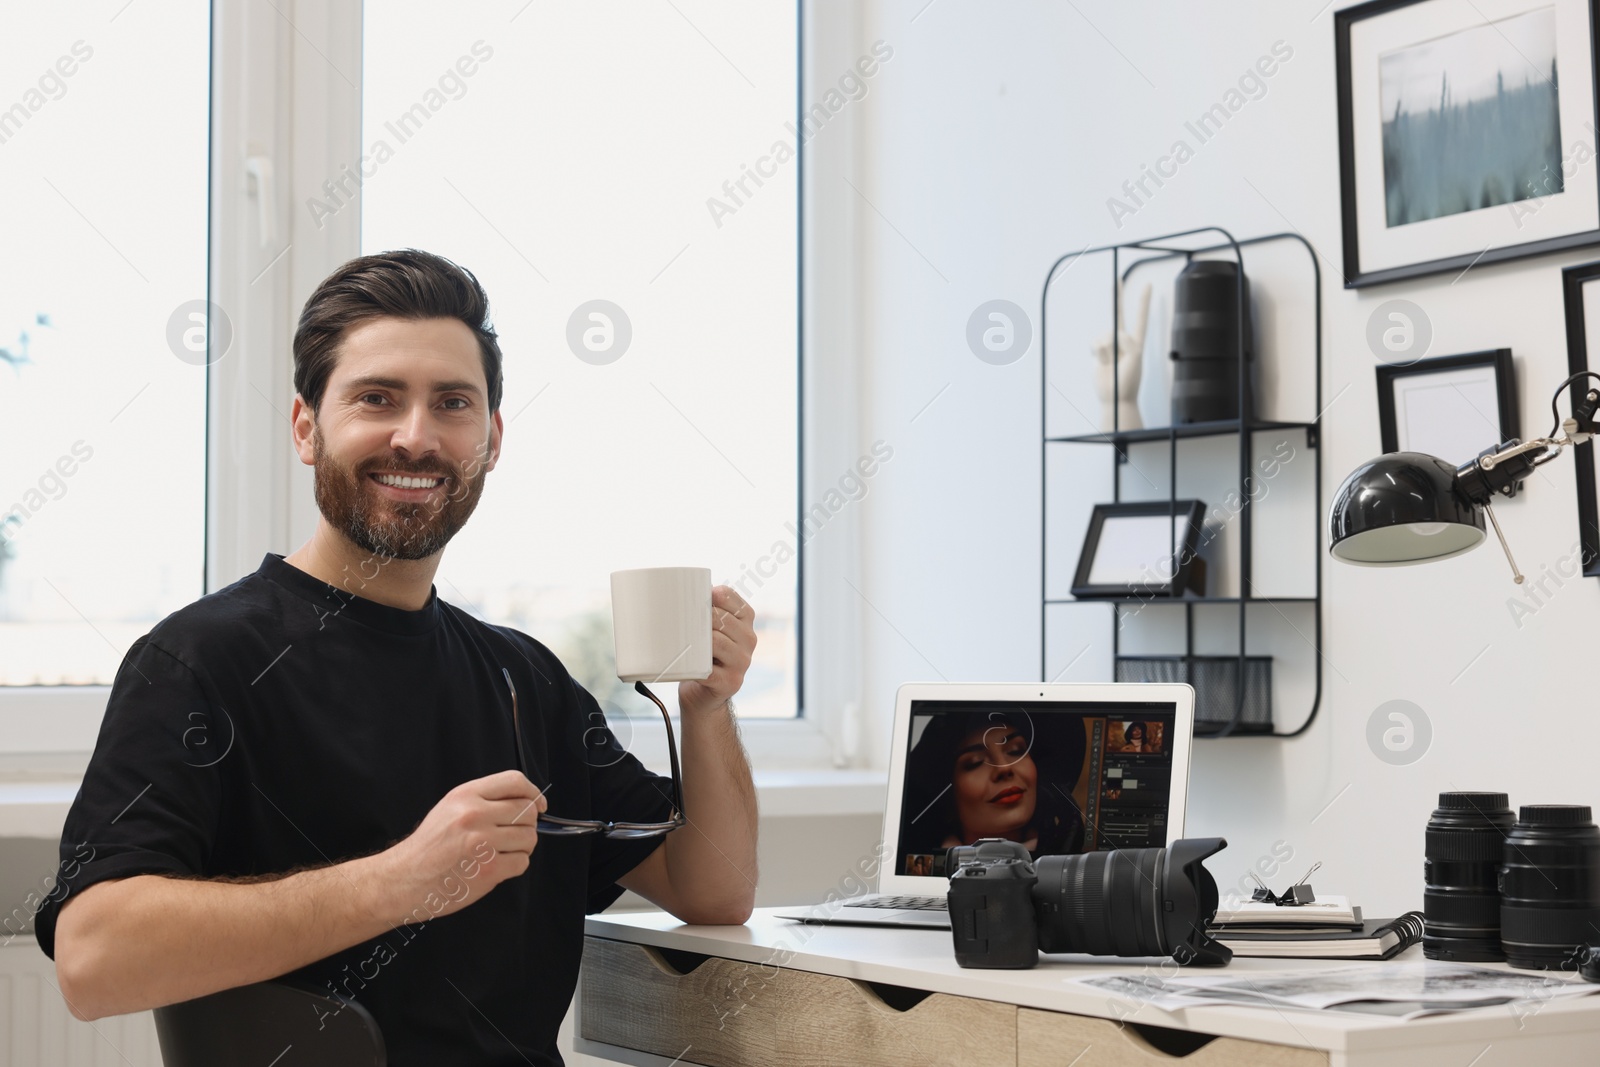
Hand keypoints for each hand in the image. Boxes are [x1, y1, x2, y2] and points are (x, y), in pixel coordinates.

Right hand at [377, 770, 544, 923]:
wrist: (403, 879)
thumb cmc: (429, 847)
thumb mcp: (450, 808)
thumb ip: (485, 800)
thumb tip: (526, 802)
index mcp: (466, 795)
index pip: (515, 781)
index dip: (533, 793)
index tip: (539, 805)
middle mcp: (475, 815)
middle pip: (527, 811)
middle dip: (527, 825)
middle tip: (511, 836)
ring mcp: (483, 842)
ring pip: (529, 838)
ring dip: (521, 847)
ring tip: (500, 852)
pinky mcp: (489, 869)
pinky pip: (522, 862)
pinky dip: (514, 866)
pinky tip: (495, 867)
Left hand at [678, 586, 755, 717]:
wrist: (704, 695)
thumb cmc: (702, 655)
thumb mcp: (709, 629)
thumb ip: (703, 610)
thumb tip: (674, 589)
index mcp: (745, 620)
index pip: (731, 597)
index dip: (713, 594)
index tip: (695, 596)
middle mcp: (749, 639)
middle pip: (722, 619)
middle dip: (699, 617)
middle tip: (680, 620)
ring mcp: (742, 662)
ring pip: (717, 642)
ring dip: (696, 640)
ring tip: (681, 641)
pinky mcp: (731, 682)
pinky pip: (710, 670)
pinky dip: (695, 666)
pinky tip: (686, 665)